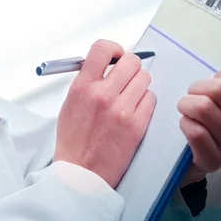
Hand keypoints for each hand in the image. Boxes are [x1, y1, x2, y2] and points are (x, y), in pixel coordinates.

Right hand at [54, 40, 156, 187]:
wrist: (81, 172)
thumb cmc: (74, 140)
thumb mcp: (70, 103)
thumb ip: (86, 81)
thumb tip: (103, 65)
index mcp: (82, 87)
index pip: (102, 49)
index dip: (113, 48)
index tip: (115, 55)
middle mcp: (102, 94)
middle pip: (130, 61)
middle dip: (130, 66)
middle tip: (126, 75)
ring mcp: (122, 109)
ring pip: (144, 79)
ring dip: (139, 84)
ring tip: (129, 95)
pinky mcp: (137, 124)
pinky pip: (151, 99)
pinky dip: (145, 101)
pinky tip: (135, 110)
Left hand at [178, 67, 220, 184]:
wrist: (189, 153)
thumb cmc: (202, 116)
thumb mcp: (215, 95)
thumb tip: (216, 77)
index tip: (217, 82)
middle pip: (219, 90)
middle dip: (197, 88)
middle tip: (193, 96)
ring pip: (203, 108)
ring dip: (186, 105)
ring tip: (187, 110)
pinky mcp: (214, 160)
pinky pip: (196, 132)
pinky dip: (184, 123)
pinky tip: (187, 126)